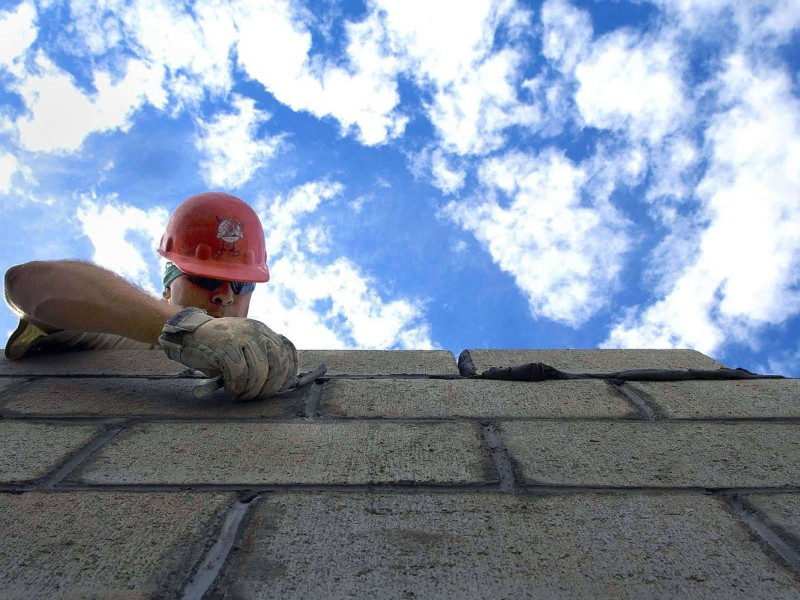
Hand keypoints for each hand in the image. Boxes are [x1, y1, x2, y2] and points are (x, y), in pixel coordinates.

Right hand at [158, 308, 297, 399]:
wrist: (187, 334)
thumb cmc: (217, 348)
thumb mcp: (243, 348)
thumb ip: (261, 359)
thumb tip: (280, 383)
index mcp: (262, 330)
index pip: (287, 350)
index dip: (288, 372)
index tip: (282, 387)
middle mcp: (255, 331)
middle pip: (277, 363)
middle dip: (270, 385)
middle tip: (257, 397)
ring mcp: (240, 336)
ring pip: (259, 371)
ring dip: (251, 390)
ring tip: (242, 396)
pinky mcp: (224, 345)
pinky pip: (239, 373)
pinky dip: (237, 387)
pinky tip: (231, 392)